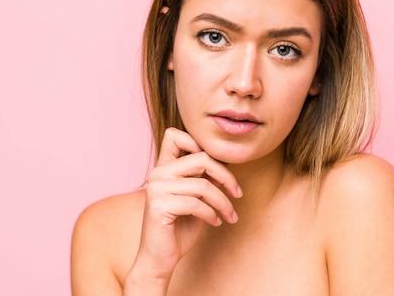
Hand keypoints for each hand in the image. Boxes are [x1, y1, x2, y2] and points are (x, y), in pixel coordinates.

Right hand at [125, 128, 241, 291]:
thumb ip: (203, 177)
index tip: (219, 167)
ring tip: (229, 214)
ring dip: (223, 202)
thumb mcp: (195, 197)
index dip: (200, 143)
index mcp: (163, 167)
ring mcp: (156, 188)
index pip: (175, 135)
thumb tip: (226, 159)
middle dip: (226, 176)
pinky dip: (212, 214)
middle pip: (201, 158)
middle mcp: (157, 173)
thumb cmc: (180, 228)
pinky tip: (216, 222)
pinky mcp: (158, 206)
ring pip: (203, 185)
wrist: (160, 259)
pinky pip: (196, 204)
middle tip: (237, 193)